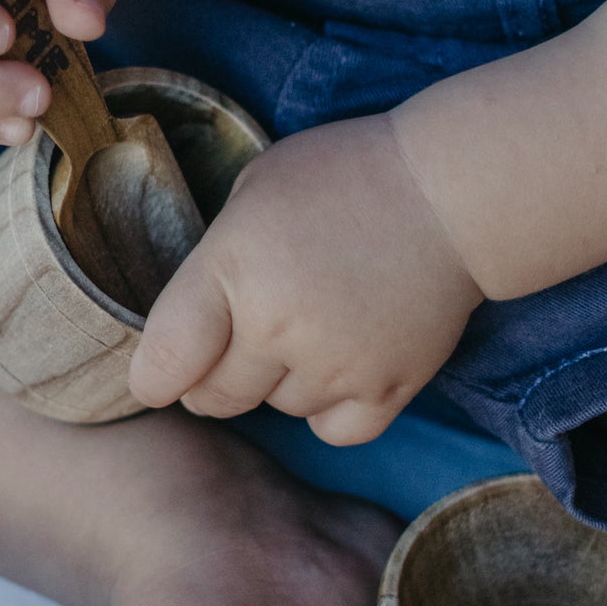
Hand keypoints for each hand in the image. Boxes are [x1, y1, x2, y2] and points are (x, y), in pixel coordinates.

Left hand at [126, 114, 484, 444]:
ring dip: (281, 382)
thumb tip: (191, 318)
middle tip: (235, 344)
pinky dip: (330, 409)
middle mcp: (278, 327)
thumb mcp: (255, 188)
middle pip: (216, 399)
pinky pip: (333, 431)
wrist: (453, 194)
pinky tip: (340, 363)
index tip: (160, 373)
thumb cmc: (348, 174)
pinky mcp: (387, 389)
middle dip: (213, 379)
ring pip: (278, 410)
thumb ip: (215, 257)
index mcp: (232, 270)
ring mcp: (335, 365)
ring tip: (310, 326)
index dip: (153, 377)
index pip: (163, 362)